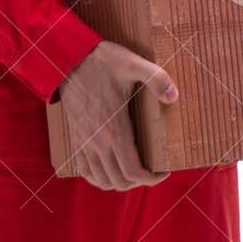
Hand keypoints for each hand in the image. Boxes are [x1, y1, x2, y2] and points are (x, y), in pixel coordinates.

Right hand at [54, 40, 176, 191]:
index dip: (151, 179)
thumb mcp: (133, 64)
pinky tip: (109, 170)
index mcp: (115, 130)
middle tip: (152, 171)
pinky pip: (85, 171)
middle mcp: (98, 142)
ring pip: (102, 180)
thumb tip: (174, 96)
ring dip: (120, 183)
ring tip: (134, 173)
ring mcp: (85, 142)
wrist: (68, 58)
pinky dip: (98, 178)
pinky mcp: (76, 138)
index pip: (133, 172)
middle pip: (119, 181)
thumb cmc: (101, 61)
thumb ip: (156, 78)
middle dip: (139, 183)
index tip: (163, 171)